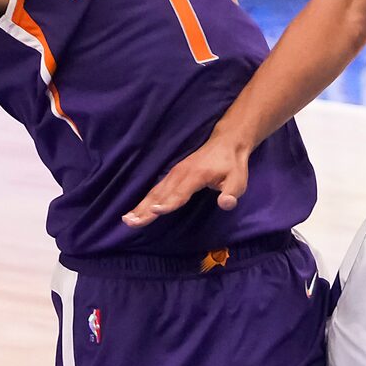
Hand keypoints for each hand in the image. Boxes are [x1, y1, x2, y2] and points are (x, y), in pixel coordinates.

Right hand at [123, 130, 249, 226]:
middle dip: (145, 209)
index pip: (180, 193)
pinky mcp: (172, 175)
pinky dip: (144, 200)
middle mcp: (180, 174)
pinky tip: (135, 210)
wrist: (226, 143)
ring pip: (155, 192)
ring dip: (140, 206)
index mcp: (196, 176)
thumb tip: (225, 204)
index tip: (154, 212)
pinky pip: (156, 189)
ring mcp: (174, 173)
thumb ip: (231, 193)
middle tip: (130, 222)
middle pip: (161, 194)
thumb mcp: (238, 180)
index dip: (168, 203)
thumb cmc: (232, 165)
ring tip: (126, 219)